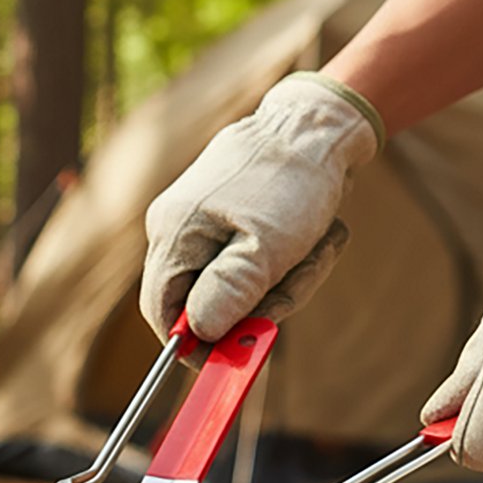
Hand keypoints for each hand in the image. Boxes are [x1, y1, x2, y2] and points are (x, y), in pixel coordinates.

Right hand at [139, 73, 382, 341]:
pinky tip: (311, 237)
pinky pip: (247, 259)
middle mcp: (175, 225)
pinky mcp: (226, 213)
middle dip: (254, 303)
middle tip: (297, 285)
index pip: (161, 310)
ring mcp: (199, 218)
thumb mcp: (268, 246)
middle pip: (200, 299)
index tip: (228, 361)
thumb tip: (199, 334)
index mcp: (175, 232)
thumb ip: (229, 293)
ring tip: (317, 248)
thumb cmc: (295, 180)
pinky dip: (282, 260)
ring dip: (279, 280)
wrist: (321, 121)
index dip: (191, 344)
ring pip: (230, 281)